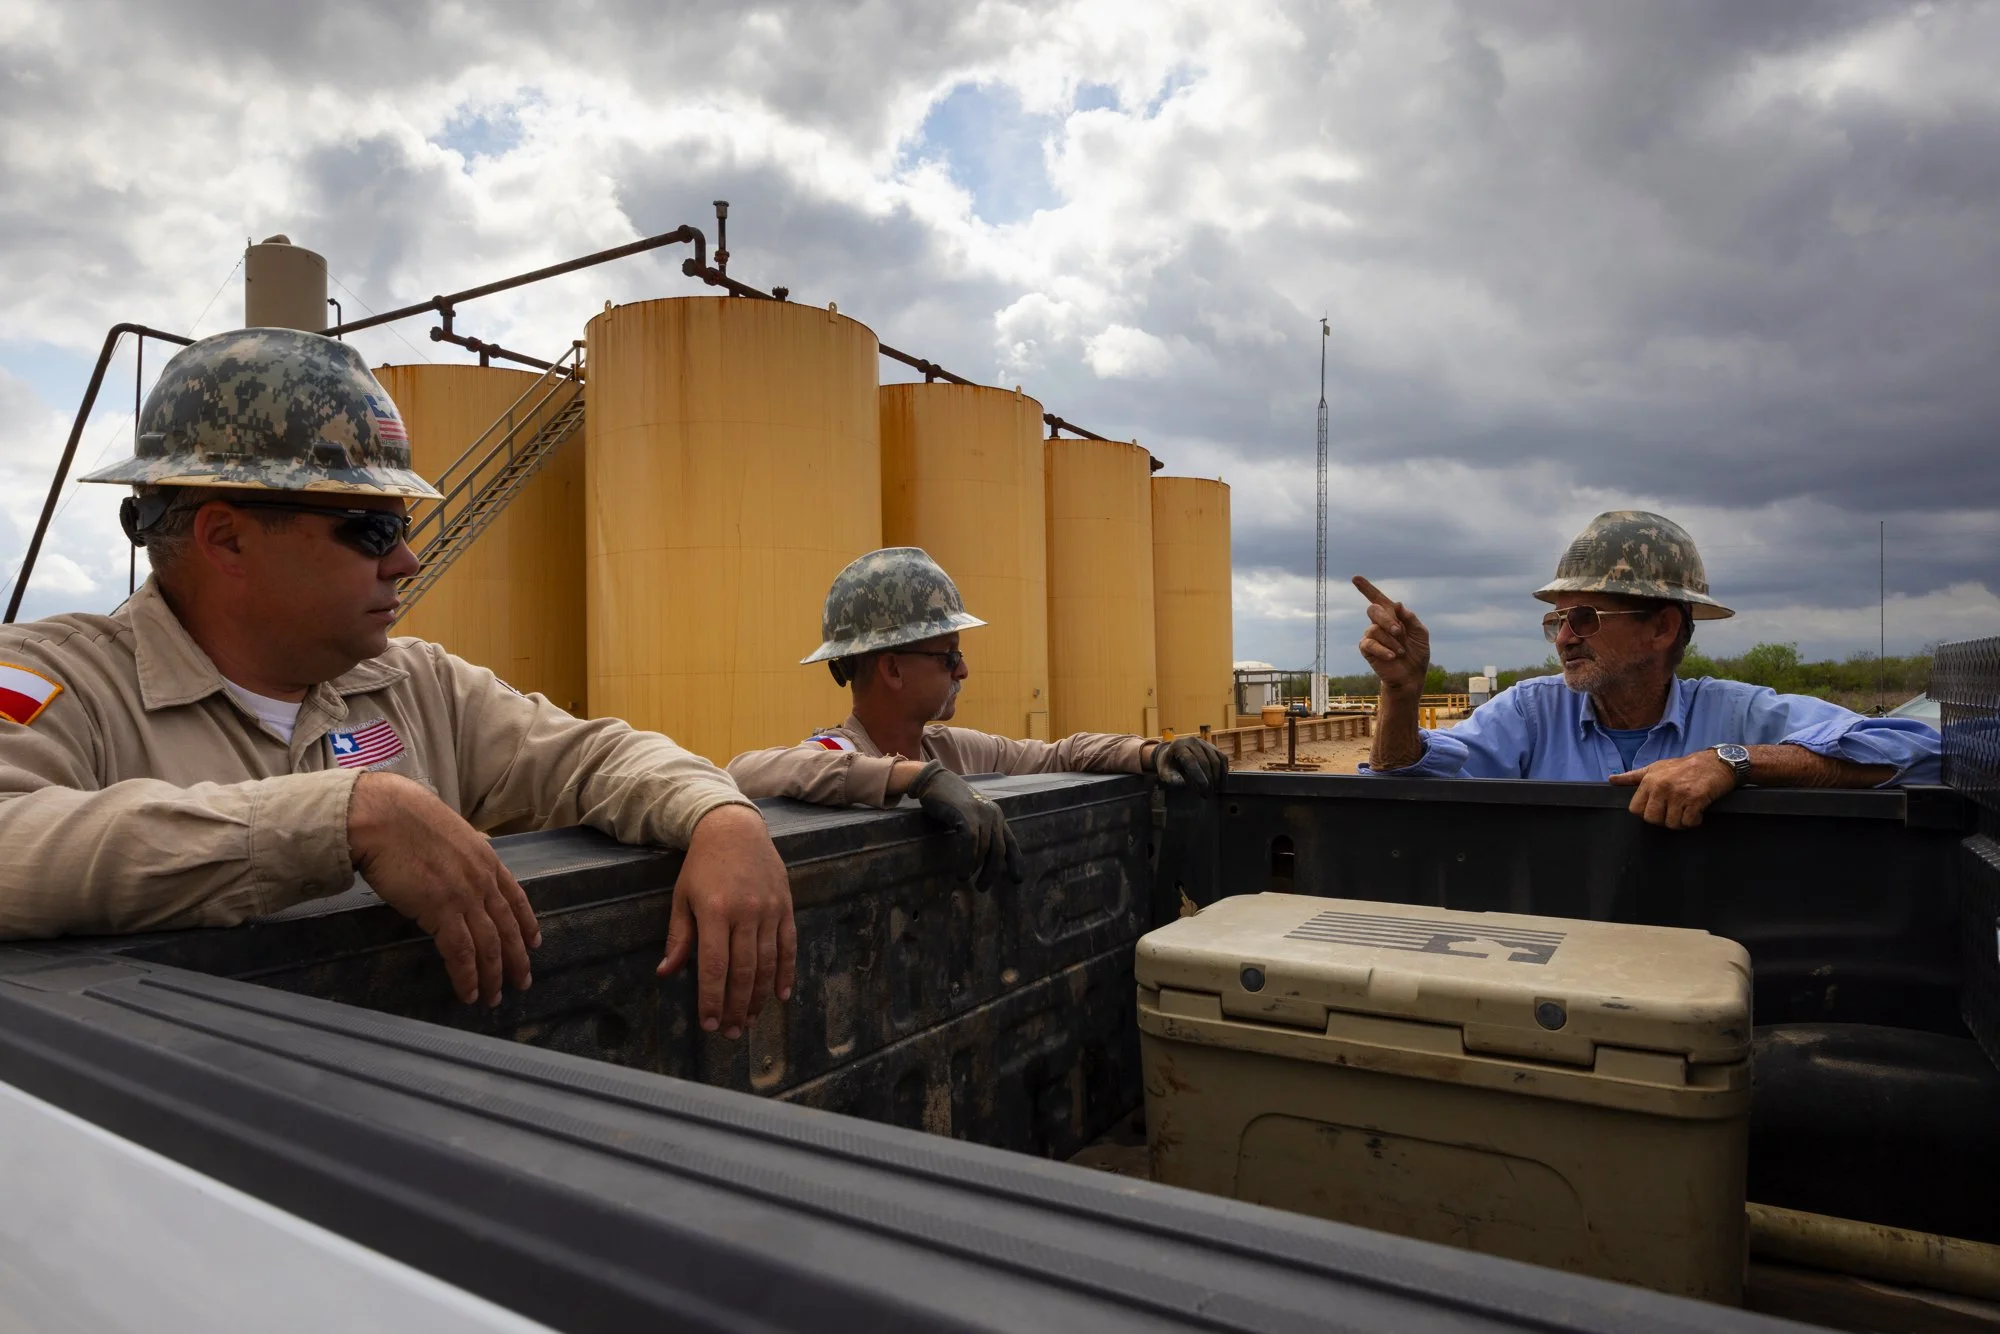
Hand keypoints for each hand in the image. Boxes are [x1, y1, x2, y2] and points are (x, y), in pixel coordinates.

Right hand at [347, 772, 539, 1006]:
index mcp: (487, 859)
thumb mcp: (449, 831)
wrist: (383, 816)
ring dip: (493, 976)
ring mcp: (465, 896)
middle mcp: (483, 880)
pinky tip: (469, 993)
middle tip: (522, 983)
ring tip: (494, 998)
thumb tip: (461, 857)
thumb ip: (462, 851)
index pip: (516, 898)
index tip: (534, 943)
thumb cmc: (405, 819)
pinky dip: (467, 977)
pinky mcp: (441, 911)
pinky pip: (461, 953)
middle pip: (507, 928)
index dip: (527, 924)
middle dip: (517, 959)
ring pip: (489, 946)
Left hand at [659, 803, 796, 1038]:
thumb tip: (666, 973)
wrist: (734, 828)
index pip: (715, 966)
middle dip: (736, 1007)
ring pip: (767, 963)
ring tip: (750, 1021)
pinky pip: (788, 946)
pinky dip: (786, 973)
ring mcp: (769, 910)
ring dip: (759, 997)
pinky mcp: (785, 907)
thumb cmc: (702, 865)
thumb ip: (679, 938)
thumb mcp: (682, 897)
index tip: (709, 1024)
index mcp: (714, 911)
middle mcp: (745, 913)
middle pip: (743, 971)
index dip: (713, 999)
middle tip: (731, 1033)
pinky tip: (780, 996)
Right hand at [906, 761, 1024, 892]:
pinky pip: (970, 843)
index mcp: (997, 816)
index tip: (1017, 880)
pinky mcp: (966, 815)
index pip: (1010, 842)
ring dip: (975, 867)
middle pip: (998, 850)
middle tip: (982, 887)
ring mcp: (980, 814)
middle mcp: (993, 815)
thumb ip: (980, 830)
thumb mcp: (971, 815)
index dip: (1015, 861)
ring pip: (984, 849)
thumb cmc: (950, 800)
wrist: (934, 780)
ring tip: (964, 878)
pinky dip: (967, 859)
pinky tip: (961, 870)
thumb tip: (982, 857)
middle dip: (992, 872)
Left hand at [1152, 736, 1228, 792]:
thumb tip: (1182, 783)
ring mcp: (1204, 742)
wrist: (1173, 753)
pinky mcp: (1212, 746)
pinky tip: (1221, 783)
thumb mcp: (1164, 772)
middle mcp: (1192, 741)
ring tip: (1212, 791)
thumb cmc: (1168, 765)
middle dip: (1208, 779)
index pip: (1191, 760)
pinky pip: (1222, 758)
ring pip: (1216, 760)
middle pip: (1205, 761)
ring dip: (1216, 777)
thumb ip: (1171, 778)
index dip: (1198, 774)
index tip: (1204, 787)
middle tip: (1207, 794)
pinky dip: (1224, 771)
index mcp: (1178, 746)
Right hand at [1353, 576, 1429, 694]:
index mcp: (1393, 616)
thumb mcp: (1420, 633)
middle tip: (1399, 633)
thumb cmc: (1417, 653)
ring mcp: (1372, 636)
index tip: (1355, 578)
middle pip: (1373, 610)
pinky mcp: (1367, 649)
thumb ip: (1410, 618)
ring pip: (1374, 628)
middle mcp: (1379, 623)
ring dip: (1391, 640)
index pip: (1378, 599)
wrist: (1412, 675)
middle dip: (1387, 620)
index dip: (1366, 588)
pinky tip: (1392, 656)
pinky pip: (1370, 643)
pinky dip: (1383, 649)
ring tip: (1401, 651)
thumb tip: (1398, 604)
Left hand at [1609, 751, 1736, 829]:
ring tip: (1686, 811)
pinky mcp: (1696, 799)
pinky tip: (1697, 812)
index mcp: (1649, 781)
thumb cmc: (1683, 767)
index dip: (1646, 813)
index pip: (1635, 809)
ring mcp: (1679, 793)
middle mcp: (1661, 787)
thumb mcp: (1655, 768)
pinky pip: (1688, 822)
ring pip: (1671, 823)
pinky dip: (1694, 821)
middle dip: (1663, 820)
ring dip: (1680, 821)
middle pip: (1652, 819)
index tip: (1657, 808)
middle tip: (1673, 812)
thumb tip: (1611, 780)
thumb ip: (1633, 777)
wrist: (1715, 762)